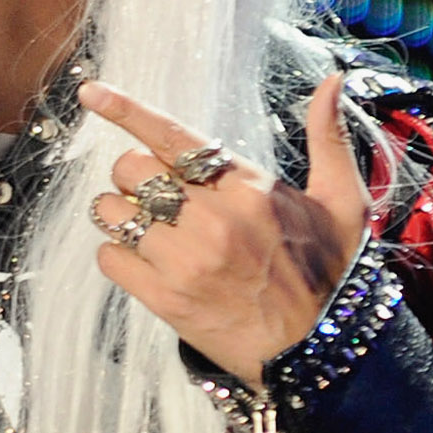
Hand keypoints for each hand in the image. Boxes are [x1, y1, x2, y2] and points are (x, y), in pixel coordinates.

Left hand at [82, 76, 370, 389]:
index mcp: (248, 188)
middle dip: (134, 174)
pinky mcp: (167, 300)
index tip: (91, 92)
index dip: (126, 110)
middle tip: (155, 192)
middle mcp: (213, 220)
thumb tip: (332, 80)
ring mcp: (186, 261)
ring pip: (112, 211)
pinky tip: (143, 260)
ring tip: (147, 226)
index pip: (174, 137)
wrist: (319, 353)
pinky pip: (110, 258)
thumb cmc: (329, 273)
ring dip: (120, 213)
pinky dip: (117, 254)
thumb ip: (328, 137)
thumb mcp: (342, 201)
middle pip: (132, 169)